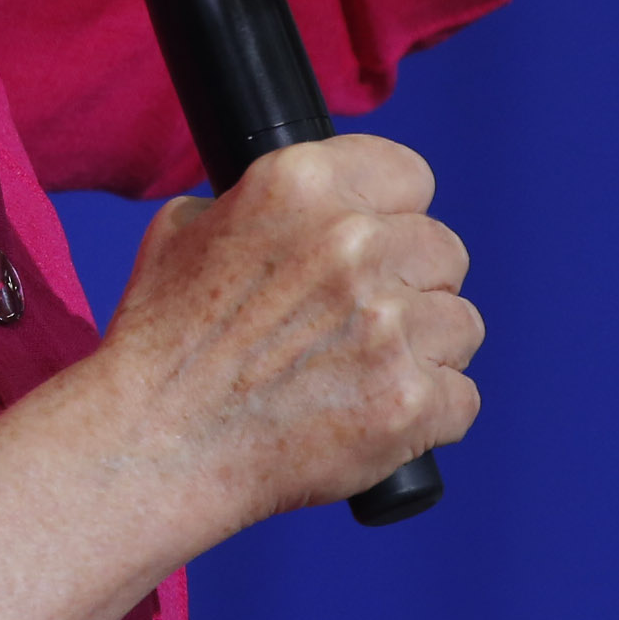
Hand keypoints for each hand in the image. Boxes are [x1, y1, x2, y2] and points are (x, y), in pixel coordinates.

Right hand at [95, 134, 480, 530]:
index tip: (377, 245)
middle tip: (363, 321)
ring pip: (461, 322)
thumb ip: (259, 200)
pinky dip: (429, 414)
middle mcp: (353, 244)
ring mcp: (386, 326)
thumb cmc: (162, 340)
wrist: (155, 445)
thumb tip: (309, 208)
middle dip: (412, 284)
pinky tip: (377, 416)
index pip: (411, 174)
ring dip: (426, 348)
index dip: (393, 215)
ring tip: (367, 372)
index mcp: (302, 184)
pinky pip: (463, 396)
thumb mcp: (188, 227)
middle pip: (444, 249)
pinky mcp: (407, 402)